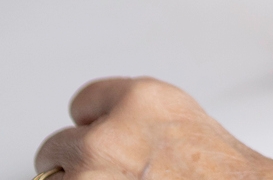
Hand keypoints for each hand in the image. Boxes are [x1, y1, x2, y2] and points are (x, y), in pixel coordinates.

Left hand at [35, 77, 272, 179]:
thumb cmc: (218, 170)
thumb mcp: (179, 117)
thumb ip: (133, 113)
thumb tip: (100, 122)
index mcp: (138, 100)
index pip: (82, 103)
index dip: (93, 125)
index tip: (99, 136)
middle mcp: (108, 136)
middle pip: (55, 146)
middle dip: (77, 162)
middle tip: (110, 174)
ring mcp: (91, 177)